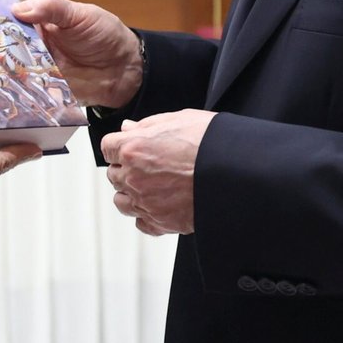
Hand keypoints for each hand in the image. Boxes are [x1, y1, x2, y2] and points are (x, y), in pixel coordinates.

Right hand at [10, 0, 141, 106]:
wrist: (124, 69)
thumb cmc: (104, 35)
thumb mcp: (79, 15)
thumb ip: (51, 8)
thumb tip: (17, 9)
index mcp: (38, 22)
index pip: (9, 18)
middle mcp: (32, 45)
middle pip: (3, 46)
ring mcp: (36, 68)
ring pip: (10, 69)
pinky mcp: (42, 90)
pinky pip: (24, 91)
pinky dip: (15, 92)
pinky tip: (1, 91)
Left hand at [100, 109, 214, 235]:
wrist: (235, 171)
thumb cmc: (210, 142)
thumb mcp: (177, 119)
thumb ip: (147, 125)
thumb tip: (128, 128)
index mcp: (133, 148)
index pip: (107, 148)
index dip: (119, 146)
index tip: (127, 147)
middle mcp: (134, 177)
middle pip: (113, 174)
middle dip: (125, 168)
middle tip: (146, 164)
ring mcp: (146, 202)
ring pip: (121, 201)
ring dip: (129, 193)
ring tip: (149, 185)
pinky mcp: (161, 222)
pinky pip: (141, 223)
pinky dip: (145, 215)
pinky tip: (158, 204)